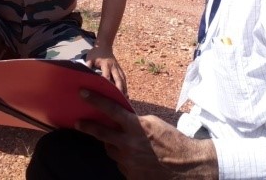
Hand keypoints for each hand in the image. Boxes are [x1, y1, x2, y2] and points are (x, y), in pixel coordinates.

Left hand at [76, 90, 218, 179]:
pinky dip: (122, 158)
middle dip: (87, 126)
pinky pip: (120, 163)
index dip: (95, 100)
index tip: (82, 93)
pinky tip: (133, 156)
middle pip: (100, 133)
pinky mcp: (129, 175)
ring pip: (110, 149)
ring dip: (111, 144)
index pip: (111, 110)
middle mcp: (128, 144)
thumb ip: (134, 120)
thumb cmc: (172, 140)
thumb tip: (120, 117)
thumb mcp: (153, 123)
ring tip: (120, 141)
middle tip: (78, 122)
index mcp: (136, 127)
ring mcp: (128, 161)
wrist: (186, 167)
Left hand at [85, 46, 127, 95]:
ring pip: (122, 79)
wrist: (104, 45)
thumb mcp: (90, 58)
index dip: (107, 84)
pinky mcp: (120, 69)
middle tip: (119, 99)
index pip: (106, 75)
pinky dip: (125, 85)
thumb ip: (87, 66)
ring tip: (125, 99)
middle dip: (119, 88)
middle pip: (118, 79)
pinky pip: (124, 78)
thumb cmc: (95, 53)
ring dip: (124, 88)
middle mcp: (113, 67)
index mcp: (105, 64)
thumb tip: (84, 75)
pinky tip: (126, 93)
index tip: (107, 92)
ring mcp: (118, 68)